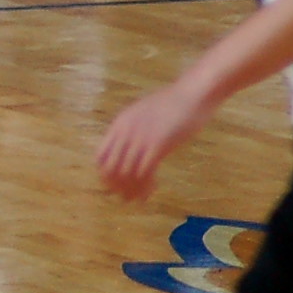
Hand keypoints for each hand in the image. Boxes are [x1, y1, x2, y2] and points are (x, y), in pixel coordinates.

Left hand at [95, 80, 213, 199]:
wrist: (193, 94)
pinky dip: (146, 185)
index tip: (117, 186)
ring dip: (132, 189)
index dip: (106, 175)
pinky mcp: (158, 145)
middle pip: (110, 169)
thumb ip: (133, 128)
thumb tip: (129, 146)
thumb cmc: (173, 103)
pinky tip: (152, 189)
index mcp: (119, 124)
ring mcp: (140, 138)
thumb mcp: (143, 113)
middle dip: (117, 187)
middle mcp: (125, 132)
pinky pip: (144, 172)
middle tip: (128, 198)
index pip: (100, 157)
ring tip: (139, 198)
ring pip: (126, 174)